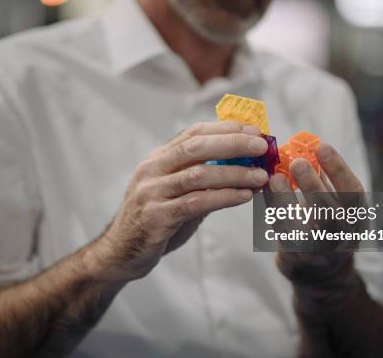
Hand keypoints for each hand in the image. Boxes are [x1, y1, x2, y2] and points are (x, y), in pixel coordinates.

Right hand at [100, 121, 268, 281]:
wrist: (120, 254)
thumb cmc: (155, 222)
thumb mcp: (175, 194)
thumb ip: (201, 179)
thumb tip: (244, 166)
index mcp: (157, 160)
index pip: (193, 133)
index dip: (225, 128)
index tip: (253, 129)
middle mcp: (151, 171)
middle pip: (196, 147)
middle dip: (232, 143)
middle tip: (262, 144)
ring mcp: (151, 193)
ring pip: (198, 175)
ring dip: (234, 173)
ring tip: (261, 176)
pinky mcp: (156, 218)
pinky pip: (195, 203)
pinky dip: (224, 197)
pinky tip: (244, 196)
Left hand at [267, 143, 365, 286]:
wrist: (319, 271)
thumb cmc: (324, 223)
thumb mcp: (333, 201)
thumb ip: (324, 177)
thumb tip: (307, 144)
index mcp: (356, 216)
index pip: (353, 191)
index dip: (338, 167)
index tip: (321, 146)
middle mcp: (343, 235)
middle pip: (330, 211)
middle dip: (313, 184)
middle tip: (297, 162)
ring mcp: (320, 248)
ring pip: (305, 226)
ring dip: (289, 200)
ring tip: (276, 178)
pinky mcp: (297, 256)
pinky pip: (283, 232)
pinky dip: (274, 210)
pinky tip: (266, 191)